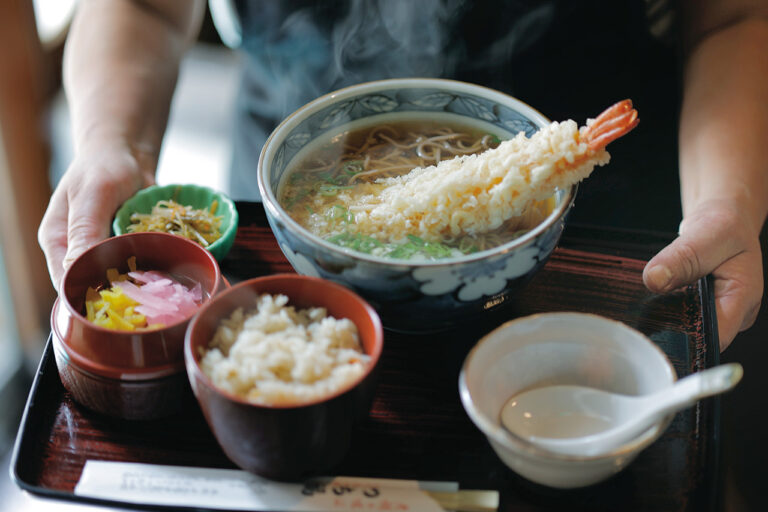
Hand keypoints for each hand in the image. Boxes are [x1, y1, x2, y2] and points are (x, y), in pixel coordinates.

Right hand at [38, 142, 154, 290]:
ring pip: (120, 278)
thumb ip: (85, 229)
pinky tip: (168, 268)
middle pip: (94, 285)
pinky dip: (153, 266)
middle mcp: (79, 250)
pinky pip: (140, 265)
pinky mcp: (128, 248)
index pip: (66, 282)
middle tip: (142, 296)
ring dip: (139, 282)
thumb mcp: (93, 195)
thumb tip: (74, 267)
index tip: (114, 304)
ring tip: (158, 285)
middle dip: (117, 292)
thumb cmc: (103, 167)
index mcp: (58, 241)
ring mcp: (106, 251)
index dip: (86, 296)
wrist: (128, 153)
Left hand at [643, 199, 762, 350]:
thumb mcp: (707, 233)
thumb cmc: (724, 224)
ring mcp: (716, 311)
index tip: (657, 329)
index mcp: (743, 297)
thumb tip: (655, 279)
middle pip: (699, 337)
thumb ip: (681, 257)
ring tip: (647, 304)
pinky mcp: (701, 308)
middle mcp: (732, 311)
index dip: (688, 340)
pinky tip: (652, 300)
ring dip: (666, 319)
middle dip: (672, 329)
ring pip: (686, 328)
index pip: (716, 337)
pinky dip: (665, 308)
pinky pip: (680, 315)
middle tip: (644, 314)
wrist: (722, 217)